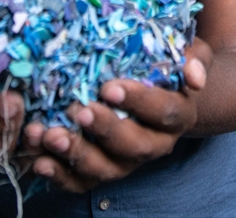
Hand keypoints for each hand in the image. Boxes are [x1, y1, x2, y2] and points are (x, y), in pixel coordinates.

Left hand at [23, 37, 211, 192]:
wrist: (159, 89)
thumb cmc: (167, 64)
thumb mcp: (187, 53)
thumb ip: (192, 58)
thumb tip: (194, 76)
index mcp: (178, 116)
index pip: (164, 112)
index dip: (139, 102)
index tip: (110, 87)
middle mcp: (156, 144)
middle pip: (135, 146)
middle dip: (106, 130)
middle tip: (80, 111)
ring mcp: (127, 161)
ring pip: (106, 169)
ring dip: (77, 154)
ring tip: (50, 135)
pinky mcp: (102, 170)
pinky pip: (82, 182)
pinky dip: (59, 175)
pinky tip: (40, 161)